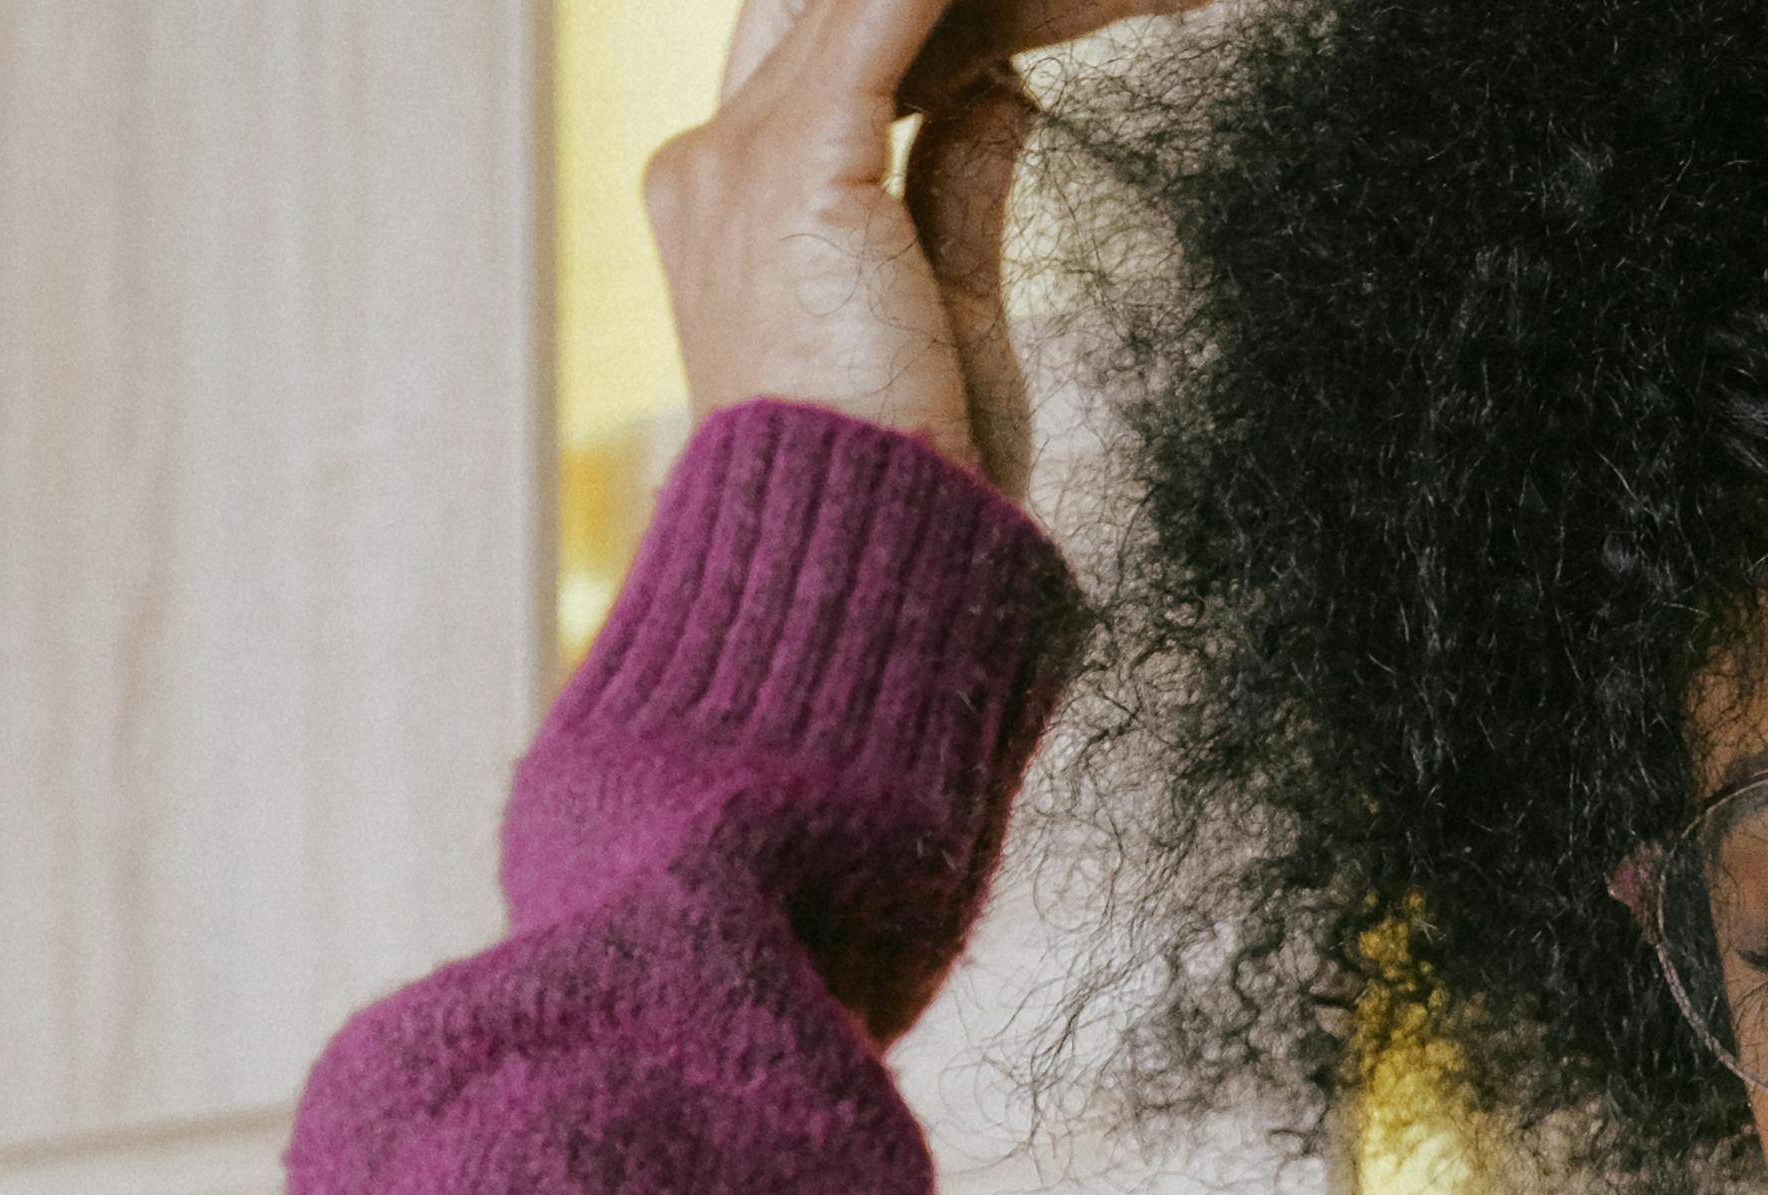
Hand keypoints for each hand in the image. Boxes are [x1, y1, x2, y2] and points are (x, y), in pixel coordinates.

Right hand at [646, 0, 1178, 493]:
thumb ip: (955, 183)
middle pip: (822, 0)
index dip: (917, 15)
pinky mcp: (799, 166)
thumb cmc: (901, 475)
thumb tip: (1001, 90)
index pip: (817, 46)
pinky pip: (881, 8)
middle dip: (935, 2)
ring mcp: (738, 158)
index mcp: (724, 201)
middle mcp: (710, 162)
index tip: (1013, 19)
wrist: (853, 565)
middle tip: (1058, 4)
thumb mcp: (941, 303)